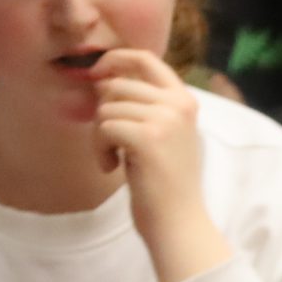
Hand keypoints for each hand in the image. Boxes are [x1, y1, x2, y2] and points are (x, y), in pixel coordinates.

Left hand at [91, 49, 234, 281]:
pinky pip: (104, 126)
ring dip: (99, 135)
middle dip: (103, 112)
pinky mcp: (147, 138)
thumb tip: (102, 80)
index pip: (146, 58)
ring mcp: (165, 120)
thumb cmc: (166, 184)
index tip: (97, 74)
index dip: (115, 59)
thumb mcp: (164, 134)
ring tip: (112, 159)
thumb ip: (145, 105)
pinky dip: (99, 149)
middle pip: (117, 85)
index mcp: (185, 100)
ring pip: (107, 107)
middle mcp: (179, 104)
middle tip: (108, 141)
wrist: (179, 223)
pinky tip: (111, 167)